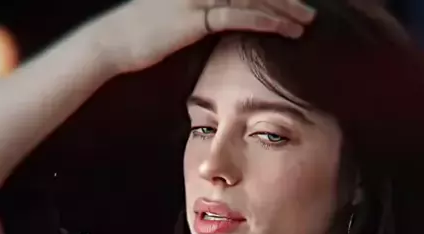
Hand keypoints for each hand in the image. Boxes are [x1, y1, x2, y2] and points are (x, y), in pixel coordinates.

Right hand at [98, 0, 316, 74]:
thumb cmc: (144, 31)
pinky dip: (260, 20)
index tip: (293, 4)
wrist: (114, 40)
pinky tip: (281, 27)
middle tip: (309, 13)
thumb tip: (221, 19)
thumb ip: (202, 12)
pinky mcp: (193, 15)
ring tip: (305, 23)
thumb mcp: (175, 15)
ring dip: (281, 9)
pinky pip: (234, 15)